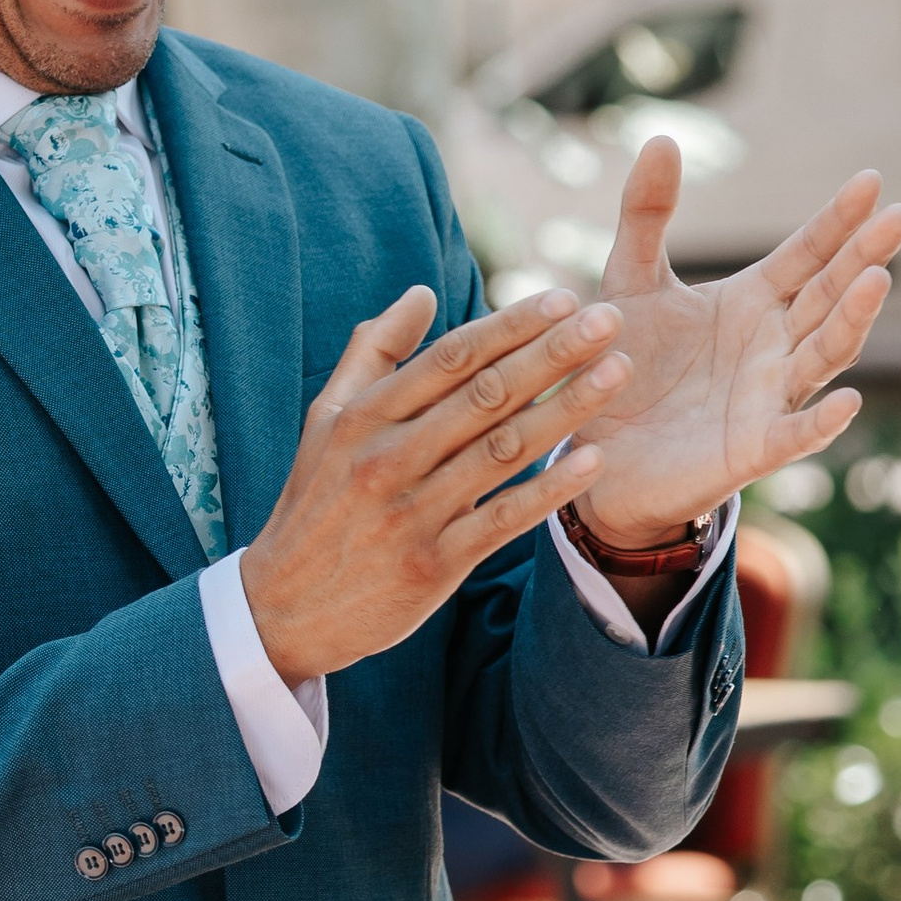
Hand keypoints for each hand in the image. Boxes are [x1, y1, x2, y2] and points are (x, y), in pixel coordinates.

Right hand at [241, 284, 631, 685]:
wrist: (283, 607)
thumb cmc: (315, 503)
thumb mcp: (325, 421)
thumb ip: (372, 354)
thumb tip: (420, 294)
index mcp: (363, 418)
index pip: (450, 358)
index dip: (511, 325)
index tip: (563, 299)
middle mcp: (387, 459)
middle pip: (485, 395)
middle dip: (552, 353)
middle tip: (609, 319)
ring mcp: (412, 513)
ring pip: (502, 450)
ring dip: (565, 410)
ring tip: (616, 373)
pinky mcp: (434, 564)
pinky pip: (503, 520)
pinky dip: (549, 490)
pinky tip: (593, 460)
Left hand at [562, 141, 900, 548]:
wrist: (594, 450)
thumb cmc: (622, 364)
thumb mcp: (630, 283)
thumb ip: (646, 217)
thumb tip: (660, 138)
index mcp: (752, 301)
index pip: (808, 253)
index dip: (838, 220)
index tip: (871, 181)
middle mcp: (774, 344)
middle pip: (830, 294)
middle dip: (864, 256)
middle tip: (898, 217)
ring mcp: (770, 396)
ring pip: (824, 353)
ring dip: (851, 320)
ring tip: (877, 281)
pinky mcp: (751, 447)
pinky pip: (795, 434)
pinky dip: (820, 423)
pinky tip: (845, 403)